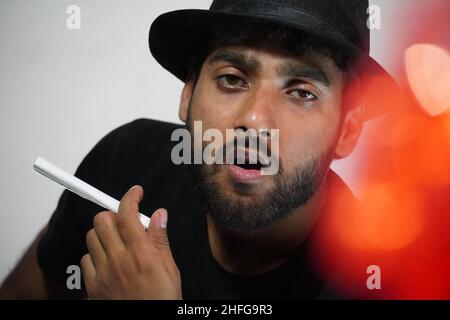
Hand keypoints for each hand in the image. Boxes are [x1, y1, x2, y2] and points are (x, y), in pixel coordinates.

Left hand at [81, 185, 181, 299]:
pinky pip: (85, 259)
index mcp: (141, 254)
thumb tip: (159, 214)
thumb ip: (161, 239)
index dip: (130, 197)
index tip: (135, 192)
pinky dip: (95, 254)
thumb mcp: (170, 269)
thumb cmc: (161, 299)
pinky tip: (108, 260)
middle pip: (102, 220)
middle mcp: (119, 260)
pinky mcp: (93, 285)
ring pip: (91, 237)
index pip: (127, 214)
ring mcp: (103, 273)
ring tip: (117, 241)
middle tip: (125, 220)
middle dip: (113, 214)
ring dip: (103, 233)